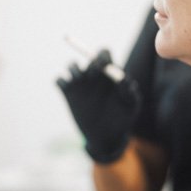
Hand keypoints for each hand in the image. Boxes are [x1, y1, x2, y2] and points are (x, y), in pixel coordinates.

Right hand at [56, 49, 140, 163]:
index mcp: (109, 74)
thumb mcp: (131, 107)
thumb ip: (130, 92)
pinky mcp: (68, 94)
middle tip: (93, 76)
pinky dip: (60, 81)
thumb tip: (124, 79)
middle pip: (87, 56)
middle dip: (90, 64)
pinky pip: (58, 80)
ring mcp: (80, 84)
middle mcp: (94, 76)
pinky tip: (68, 91)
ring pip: (71, 65)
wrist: (106, 136)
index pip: (104, 53)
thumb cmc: (122, 118)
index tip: (103, 66)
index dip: (102, 55)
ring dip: (73, 68)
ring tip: (79, 80)